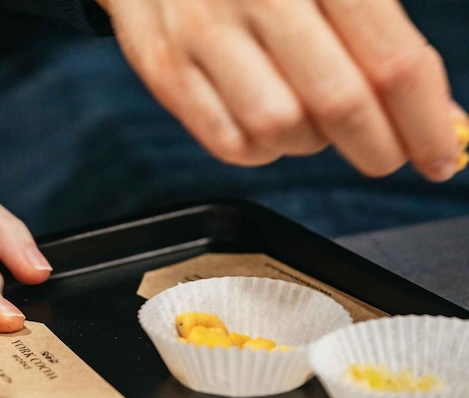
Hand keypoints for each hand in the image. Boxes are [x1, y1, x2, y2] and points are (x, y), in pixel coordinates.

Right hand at [98, 0, 464, 180]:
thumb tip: (439, 121)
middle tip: (387, 156)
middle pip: (339, 103)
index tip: (441, 156)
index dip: (425, 122)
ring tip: (315, 124)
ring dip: (311, 143)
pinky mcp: (163, 66)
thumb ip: (384, 35)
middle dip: (378, 148)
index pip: (391, 61)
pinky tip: (268, 125)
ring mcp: (202, 32)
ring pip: (279, 129)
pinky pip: (226, 142)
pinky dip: (260, 151)